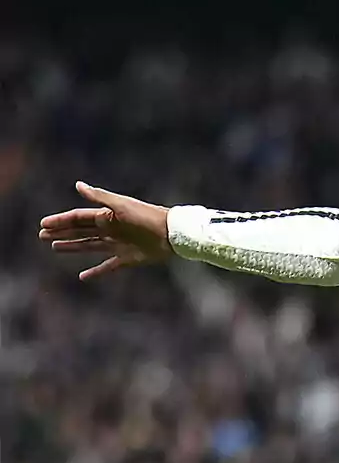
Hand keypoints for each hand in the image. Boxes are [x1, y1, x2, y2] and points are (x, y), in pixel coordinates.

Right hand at [39, 182, 171, 280]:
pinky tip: (83, 277)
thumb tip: (78, 185)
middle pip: (81, 231)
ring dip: (73, 247)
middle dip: (62, 233)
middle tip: (42, 236)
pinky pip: (108, 267)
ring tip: (55, 247)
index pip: (79, 218)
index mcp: (108, 216)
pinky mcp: (128, 258)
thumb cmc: (147, 216)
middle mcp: (111, 230)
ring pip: (90, 246)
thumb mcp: (122, 205)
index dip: (61, 221)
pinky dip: (96, 272)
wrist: (171, 234)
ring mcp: (118, 245)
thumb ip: (100, 197)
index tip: (44, 225)